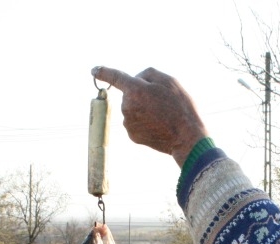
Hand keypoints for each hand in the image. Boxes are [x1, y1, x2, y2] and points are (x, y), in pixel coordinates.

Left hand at [92, 66, 208, 166]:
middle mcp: (127, 106)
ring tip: (162, 115)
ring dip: (143, 108)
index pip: (115, 77)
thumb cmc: (180, 107)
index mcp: (135, 90)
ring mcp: (128, 122)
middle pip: (130, 94)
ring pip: (132, 108)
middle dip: (142, 94)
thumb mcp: (169, 80)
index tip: (94, 70)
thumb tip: (134, 80)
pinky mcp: (132, 135)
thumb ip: (147, 74)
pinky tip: (158, 125)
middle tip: (162, 102)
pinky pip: (135, 122)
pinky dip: (144, 122)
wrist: (186, 137)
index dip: (104, 72)